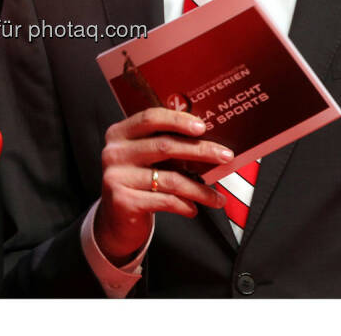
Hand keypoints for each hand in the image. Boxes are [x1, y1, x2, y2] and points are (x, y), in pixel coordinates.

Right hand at [94, 107, 231, 263]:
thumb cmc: (138, 183)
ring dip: (200, 189)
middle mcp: (114, 152)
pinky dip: (186, 205)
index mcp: (120, 134)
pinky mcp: (123, 201)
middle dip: (201, 150)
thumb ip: (165, 146)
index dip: (178, 120)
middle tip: (226, 156)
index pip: (150, 118)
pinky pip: (165, 201)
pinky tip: (194, 209)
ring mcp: (116, 176)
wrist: (116, 221)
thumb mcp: (145, 159)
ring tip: (217, 198)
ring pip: (170, 178)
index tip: (203, 127)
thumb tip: (208, 142)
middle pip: (165, 145)